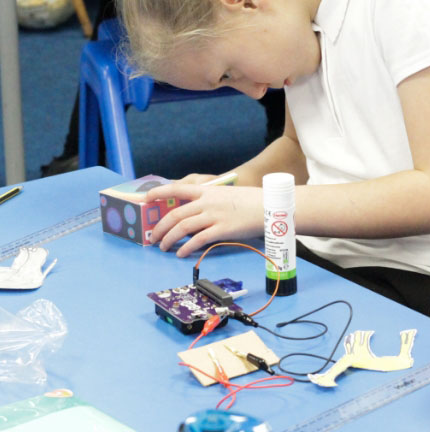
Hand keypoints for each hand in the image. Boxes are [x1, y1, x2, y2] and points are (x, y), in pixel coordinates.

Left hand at [145, 182, 265, 257]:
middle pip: (175, 214)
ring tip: (163, 247)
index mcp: (208, 191)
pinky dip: (186, 248)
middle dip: (160, 227)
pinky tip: (181, 254)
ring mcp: (214, 216)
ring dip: (169, 239)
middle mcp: (207, 202)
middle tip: (153, 237)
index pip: (177, 188)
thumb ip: (212, 201)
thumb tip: (197, 213)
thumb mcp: (228, 194)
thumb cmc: (253, 201)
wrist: (271, 206)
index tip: (146, 198)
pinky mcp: (222, 230)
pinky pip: (198, 240)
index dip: (159, 193)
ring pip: (182, 228)